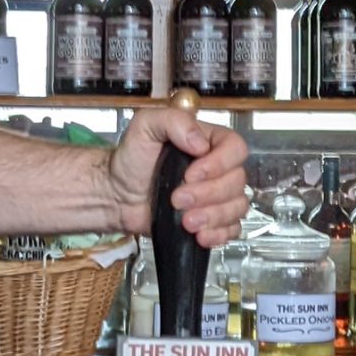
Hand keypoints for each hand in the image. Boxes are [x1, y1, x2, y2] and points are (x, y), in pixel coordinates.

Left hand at [110, 103, 251, 246]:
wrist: (117, 194)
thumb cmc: (131, 159)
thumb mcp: (145, 126)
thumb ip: (173, 121)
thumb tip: (200, 142)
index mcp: (210, 141)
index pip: (236, 148)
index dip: (219, 164)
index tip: (190, 174)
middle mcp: (219, 168)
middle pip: (237, 182)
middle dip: (207, 195)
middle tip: (177, 199)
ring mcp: (218, 196)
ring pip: (237, 207)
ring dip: (213, 217)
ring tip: (186, 221)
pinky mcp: (213, 220)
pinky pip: (232, 229)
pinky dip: (219, 235)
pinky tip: (199, 235)